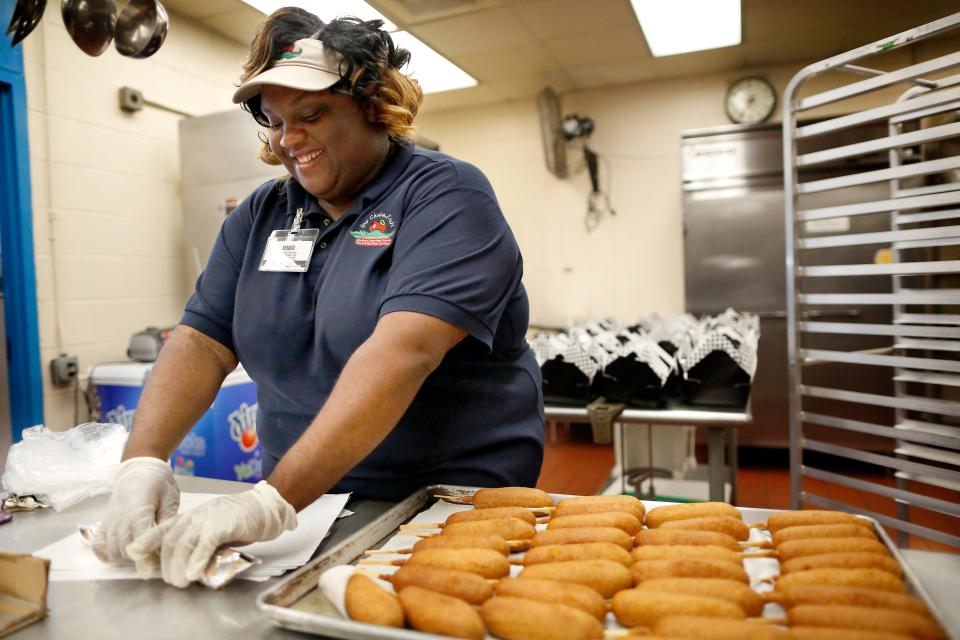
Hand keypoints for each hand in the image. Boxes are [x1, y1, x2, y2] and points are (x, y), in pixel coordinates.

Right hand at [91, 457, 179, 563]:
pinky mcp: (103, 524)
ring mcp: (109, 522)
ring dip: (126, 559)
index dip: (146, 558)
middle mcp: (119, 519)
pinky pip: (98, 546)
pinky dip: (106, 555)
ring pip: (112, 551)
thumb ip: (167, 522)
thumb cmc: (159, 483)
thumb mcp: (170, 499)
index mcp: (138, 510)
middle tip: (155, 561)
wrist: (139, 470)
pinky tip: (121, 555)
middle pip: (124, 551)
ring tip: (143, 556)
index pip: (138, 542)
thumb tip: (168, 545)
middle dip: (139, 560)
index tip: (154, 568)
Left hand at [126, 481, 296, 587]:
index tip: (132, 553)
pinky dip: (197, 559)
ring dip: (179, 566)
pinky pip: (205, 542)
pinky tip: (195, 572)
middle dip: (166, 565)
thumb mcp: (214, 530)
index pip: (162, 528)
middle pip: (169, 540)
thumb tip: (188, 566)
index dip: (146, 541)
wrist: (267, 506)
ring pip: (183, 542)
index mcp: (192, 517)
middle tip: (172, 581)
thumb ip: (199, 544)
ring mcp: (209, 519)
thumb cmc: (241, 520)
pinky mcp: (225, 524)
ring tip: (181, 582)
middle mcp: (196, 516)